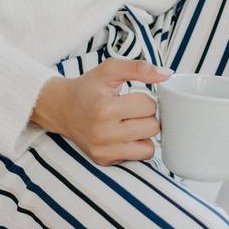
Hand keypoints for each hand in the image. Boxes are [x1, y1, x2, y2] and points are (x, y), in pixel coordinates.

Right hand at [33, 58, 170, 164]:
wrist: (61, 108)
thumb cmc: (89, 87)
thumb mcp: (110, 70)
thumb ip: (139, 68)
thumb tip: (167, 74)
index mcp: (105, 108)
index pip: (149, 106)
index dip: (145, 99)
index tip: (132, 98)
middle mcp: (103, 133)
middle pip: (152, 127)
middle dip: (147, 117)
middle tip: (132, 111)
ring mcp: (103, 150)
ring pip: (149, 147)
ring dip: (144, 134)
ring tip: (130, 123)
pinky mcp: (103, 160)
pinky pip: (138, 158)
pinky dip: (136, 146)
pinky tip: (123, 136)